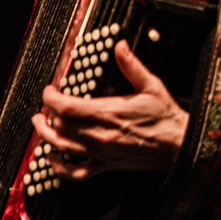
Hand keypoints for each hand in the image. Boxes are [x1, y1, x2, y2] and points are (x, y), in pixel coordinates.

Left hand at [30, 39, 188, 179]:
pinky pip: (75, 172)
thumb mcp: (151, 86)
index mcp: (108, 112)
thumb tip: (121, 47)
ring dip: (45, 136)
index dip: (50, 97)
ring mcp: (101, 152)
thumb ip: (132, 66)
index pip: (66, 106)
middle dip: (46, 114)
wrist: (179, 145)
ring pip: (61, 147)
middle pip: (59, 126)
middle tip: (44, 106)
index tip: (50, 90)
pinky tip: (53, 159)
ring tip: (41, 126)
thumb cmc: (167, 118)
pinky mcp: (106, 165)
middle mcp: (99, 134)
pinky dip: (58, 168)